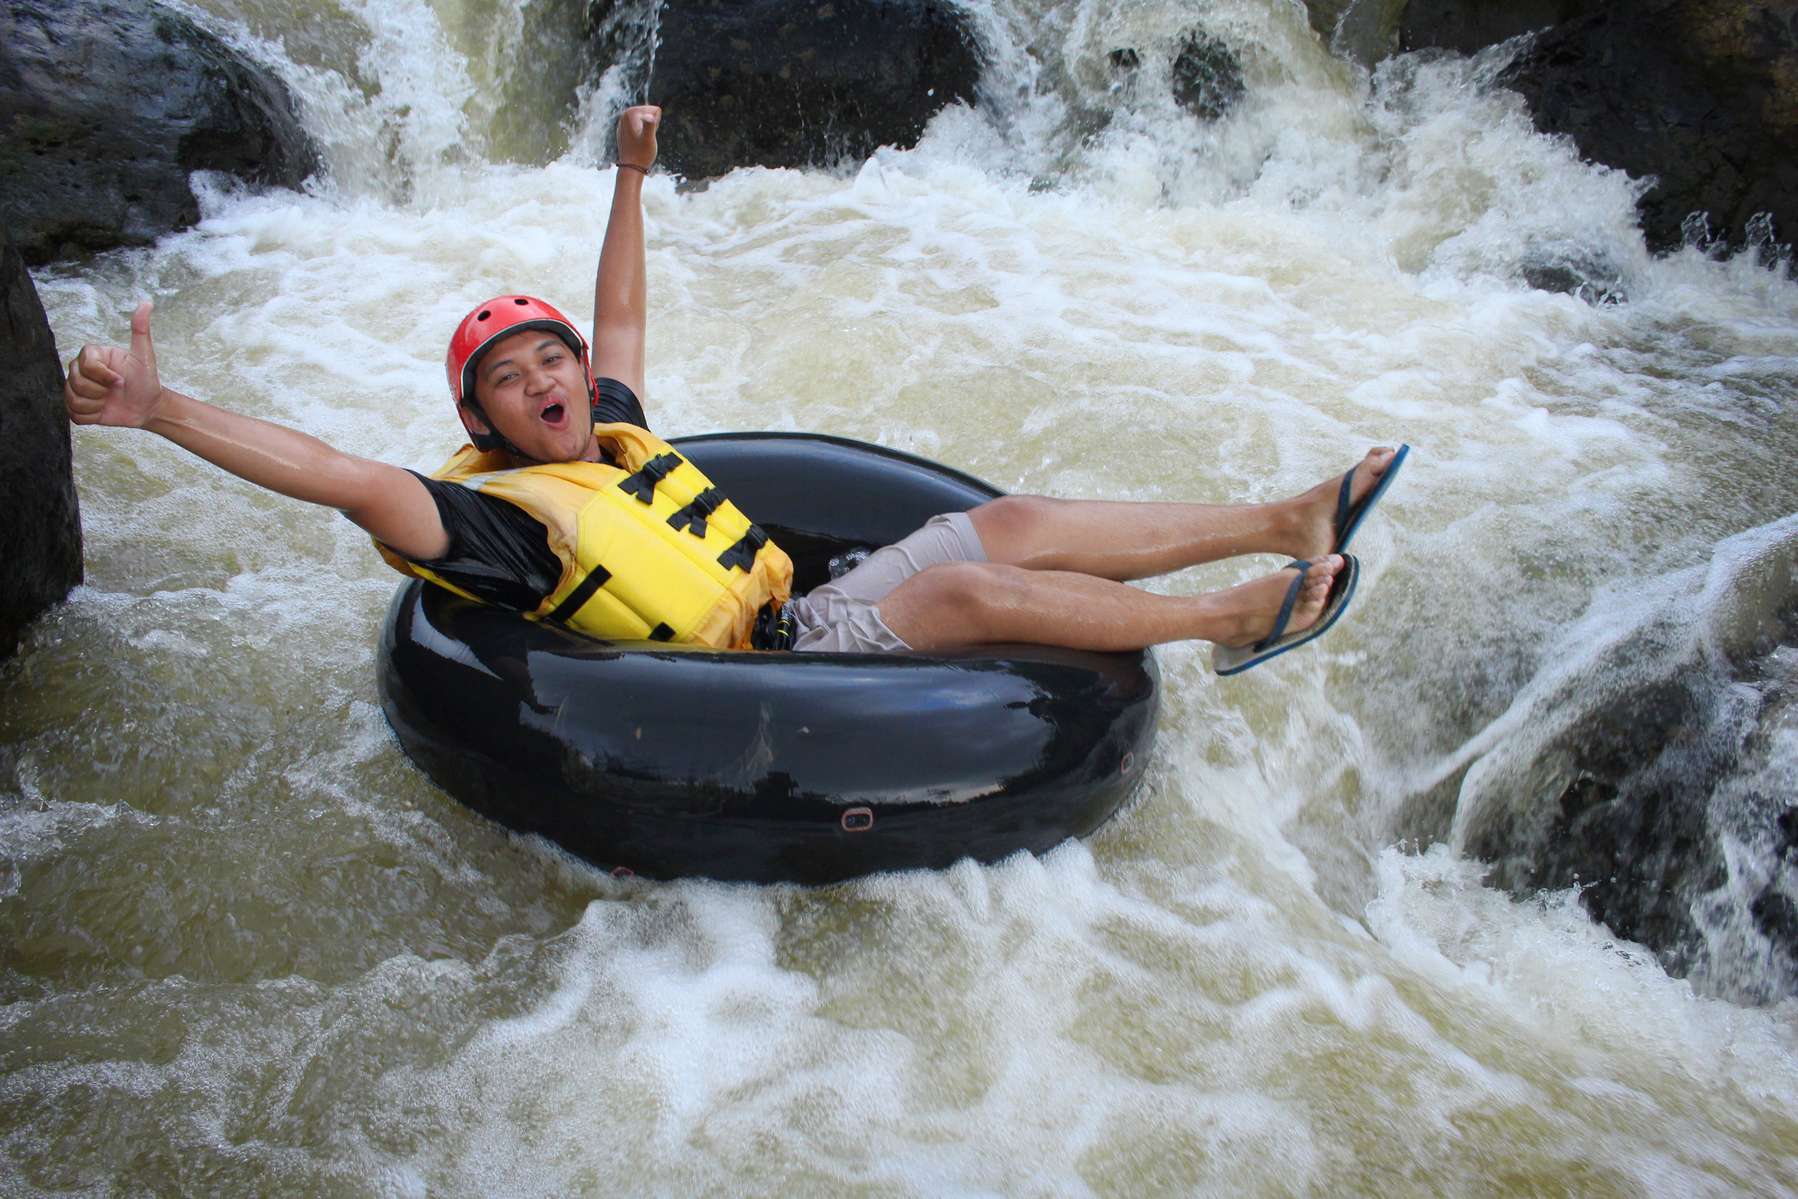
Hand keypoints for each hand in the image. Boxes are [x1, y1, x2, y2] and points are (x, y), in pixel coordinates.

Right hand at [65, 301, 165, 427]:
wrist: (148, 407)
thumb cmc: (146, 381)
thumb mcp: (144, 356)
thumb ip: (141, 330)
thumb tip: (146, 302)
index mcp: (93, 356)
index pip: (85, 364)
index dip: (103, 376)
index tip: (120, 380)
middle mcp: (81, 370)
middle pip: (76, 382)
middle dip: (101, 391)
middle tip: (116, 391)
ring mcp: (77, 389)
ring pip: (73, 399)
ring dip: (96, 405)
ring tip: (110, 401)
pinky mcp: (78, 408)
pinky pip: (74, 415)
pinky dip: (92, 416)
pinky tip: (104, 411)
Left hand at [616, 104, 659, 169]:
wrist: (631, 168)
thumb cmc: (641, 155)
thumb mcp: (648, 140)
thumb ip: (650, 126)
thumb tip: (650, 117)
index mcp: (631, 113)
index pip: (656, 110)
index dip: (656, 124)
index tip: (647, 135)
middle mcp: (625, 115)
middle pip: (651, 114)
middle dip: (652, 126)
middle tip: (645, 140)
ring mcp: (624, 122)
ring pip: (647, 121)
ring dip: (648, 131)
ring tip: (641, 142)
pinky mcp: (625, 130)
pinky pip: (641, 127)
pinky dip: (643, 134)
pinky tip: (638, 144)